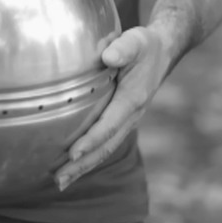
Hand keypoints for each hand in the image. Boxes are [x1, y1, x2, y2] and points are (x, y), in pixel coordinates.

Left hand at [54, 26, 169, 191]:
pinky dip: (90, 156)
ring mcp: (128, 120)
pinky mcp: (122, 119)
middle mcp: (131, 115)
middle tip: (59, 180)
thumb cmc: (145, 45)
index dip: (90, 141)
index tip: (72, 154)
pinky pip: (106, 142)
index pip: (108, 125)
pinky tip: (73, 164)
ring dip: (84, 166)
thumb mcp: (137, 40)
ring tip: (61, 182)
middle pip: (105, 146)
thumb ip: (123, 48)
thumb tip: (107, 56)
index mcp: (132, 99)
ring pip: (105, 148)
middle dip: (82, 165)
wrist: (162, 51)